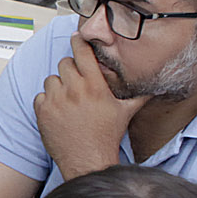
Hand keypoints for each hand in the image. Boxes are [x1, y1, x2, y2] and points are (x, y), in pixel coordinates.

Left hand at [33, 36, 148, 176]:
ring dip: (58, 86)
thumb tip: (156, 89)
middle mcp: (74, 89)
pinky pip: (40, 96)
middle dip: (70, 68)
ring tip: (68, 100)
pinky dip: (47, 101)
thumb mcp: (125, 113)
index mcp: (94, 85)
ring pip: (51, 79)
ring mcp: (56, 100)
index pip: (82, 52)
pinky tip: (59, 111)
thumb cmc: (107, 137)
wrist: (88, 160)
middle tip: (76, 81)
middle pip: (64, 62)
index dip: (79, 42)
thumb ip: (139, 97)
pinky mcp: (43, 112)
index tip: (77, 37)